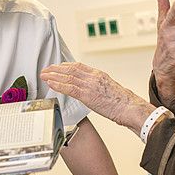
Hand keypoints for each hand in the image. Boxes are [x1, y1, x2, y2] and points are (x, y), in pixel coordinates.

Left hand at [41, 62, 155, 133]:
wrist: (130, 108)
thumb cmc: (123, 103)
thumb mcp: (110, 90)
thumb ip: (98, 88)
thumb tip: (92, 91)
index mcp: (99, 75)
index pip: (79, 66)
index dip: (65, 66)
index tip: (57, 66)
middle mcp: (94, 77)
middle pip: (71, 69)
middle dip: (56, 69)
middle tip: (46, 69)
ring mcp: (90, 85)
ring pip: (68, 76)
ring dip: (53, 75)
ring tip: (44, 75)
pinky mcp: (88, 95)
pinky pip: (70, 88)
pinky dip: (58, 85)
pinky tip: (51, 84)